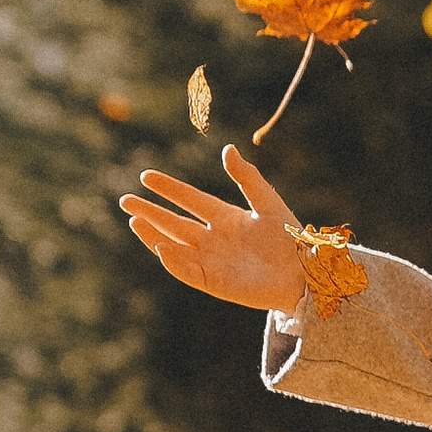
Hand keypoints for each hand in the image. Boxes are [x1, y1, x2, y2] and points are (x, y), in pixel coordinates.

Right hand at [121, 149, 307, 310]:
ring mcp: (212, 261)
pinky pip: (188, 271)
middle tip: (125, 201)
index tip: (146, 176)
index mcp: (226, 218)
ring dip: (153, 235)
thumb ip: (247, 177)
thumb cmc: (290, 238)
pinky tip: (160, 247)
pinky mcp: (215, 282)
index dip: (169, 189)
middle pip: (174, 223)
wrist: (306, 273)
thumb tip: (228, 148)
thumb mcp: (268, 201)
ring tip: (135, 220)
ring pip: (175, 246)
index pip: (190, 200)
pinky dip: (173, 261)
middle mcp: (214, 239)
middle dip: (150, 212)